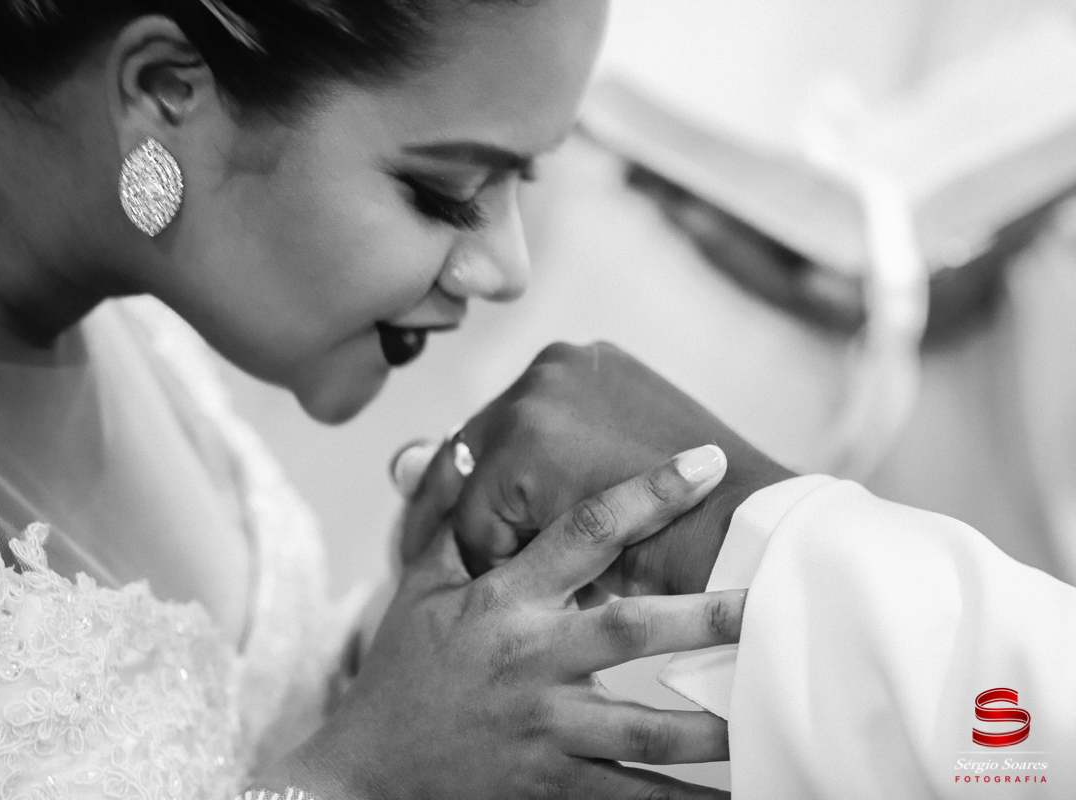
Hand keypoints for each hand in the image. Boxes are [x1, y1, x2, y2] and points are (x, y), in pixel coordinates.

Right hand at [278, 451, 739, 799]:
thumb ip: (453, 523)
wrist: (364, 770)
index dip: (647, 494)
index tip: (705, 464)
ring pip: (643, 728)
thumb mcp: (419, 587)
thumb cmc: (401, 670)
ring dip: (710, 723)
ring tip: (768, 709)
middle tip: (768, 598)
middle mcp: (532, 659)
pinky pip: (628, 796)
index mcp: (505, 600)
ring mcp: (545, 728)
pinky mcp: (552, 784)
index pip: (584, 533)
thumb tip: (470, 451)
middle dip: (704, 616)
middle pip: (631, 631)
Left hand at [402, 342, 795, 595]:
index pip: (497, 431)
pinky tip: (507, 598)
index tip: (465, 531)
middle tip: (434, 565)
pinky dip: (489, 567)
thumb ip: (535, 471)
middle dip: (453, 513)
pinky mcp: (526, 449)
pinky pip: (475, 526)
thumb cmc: (693, 525)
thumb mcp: (610, 486)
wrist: (752, 542)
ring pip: (467, 492)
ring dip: (470, 545)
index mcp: (577, 366)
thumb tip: (399, 465)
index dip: (479, 490)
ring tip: (476, 592)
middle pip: (469, 452)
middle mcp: (552, 367)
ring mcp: (537, 401)